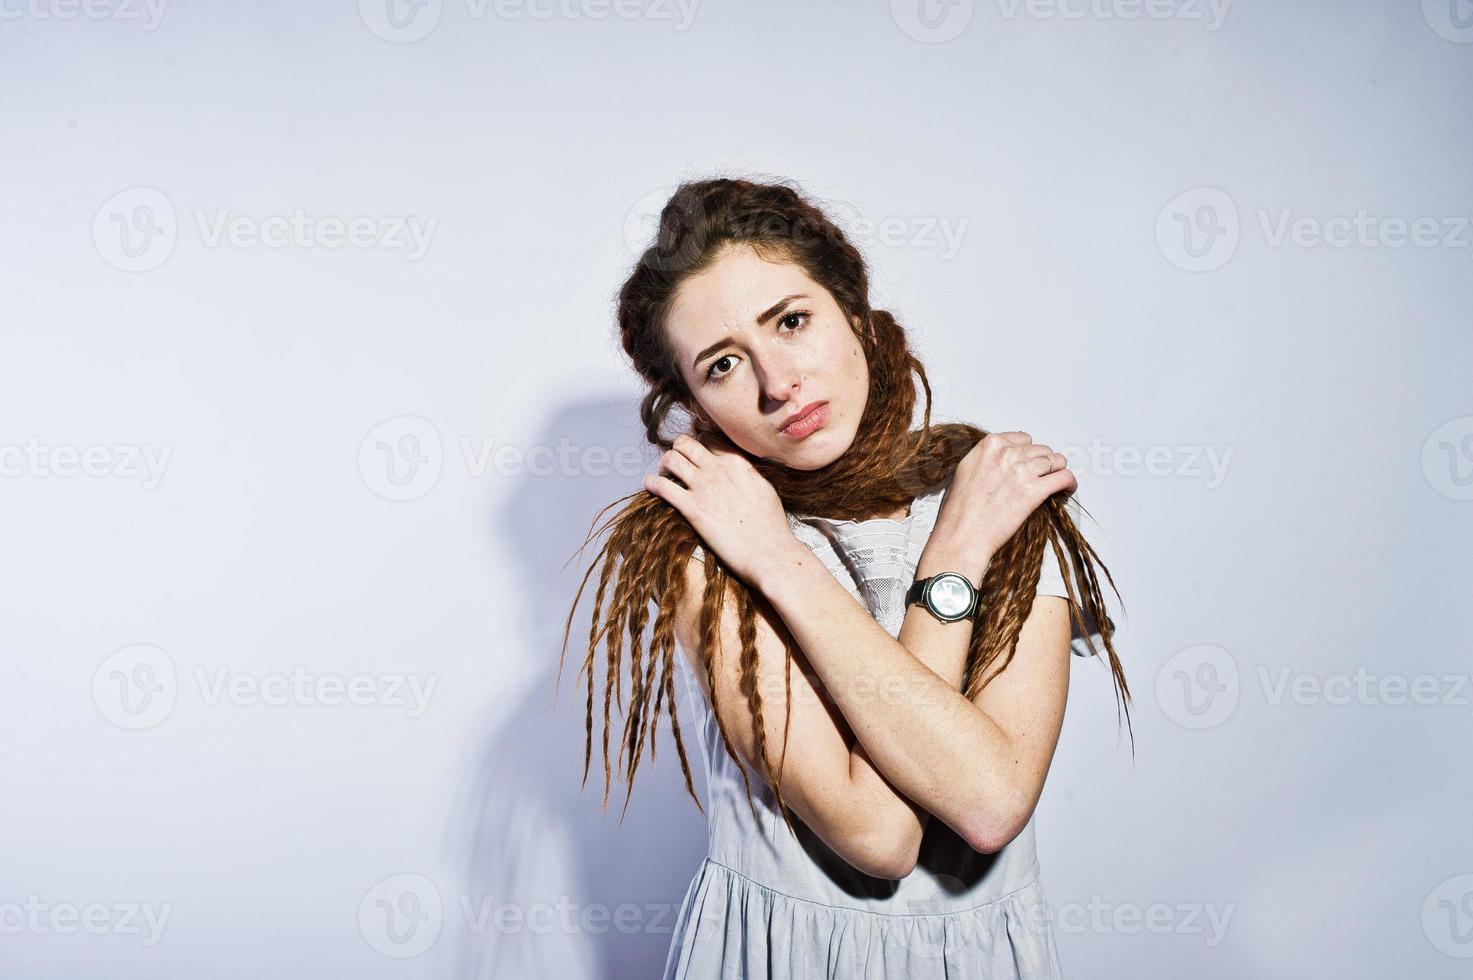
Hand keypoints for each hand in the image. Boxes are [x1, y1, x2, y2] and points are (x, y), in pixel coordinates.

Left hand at [642, 433, 795, 585]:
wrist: (768, 551)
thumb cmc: (771, 526)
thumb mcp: (764, 488)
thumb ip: (747, 475)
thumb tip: (739, 471)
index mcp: (737, 463)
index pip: (709, 440)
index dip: (698, 443)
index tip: (694, 453)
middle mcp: (718, 469)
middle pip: (686, 444)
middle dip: (677, 449)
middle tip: (675, 460)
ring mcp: (703, 487)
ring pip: (671, 459)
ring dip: (664, 463)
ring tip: (663, 472)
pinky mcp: (691, 508)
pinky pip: (662, 486)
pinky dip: (652, 482)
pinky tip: (649, 485)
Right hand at [938, 431, 1075, 556]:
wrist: (961, 534)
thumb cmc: (958, 510)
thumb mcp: (965, 471)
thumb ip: (986, 460)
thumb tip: (1000, 461)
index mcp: (989, 446)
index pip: (1022, 439)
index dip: (1027, 452)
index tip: (1028, 462)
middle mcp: (1007, 454)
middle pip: (1041, 449)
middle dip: (1043, 463)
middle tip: (1041, 477)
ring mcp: (1022, 471)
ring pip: (1056, 461)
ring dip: (1057, 472)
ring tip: (1055, 483)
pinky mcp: (1034, 491)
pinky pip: (1064, 478)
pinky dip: (1069, 483)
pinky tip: (1067, 489)